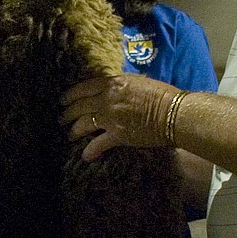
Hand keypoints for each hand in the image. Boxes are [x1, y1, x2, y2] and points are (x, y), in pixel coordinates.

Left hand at [61, 74, 177, 160]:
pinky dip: (90, 151)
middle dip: (67, 113)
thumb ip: (121, 85)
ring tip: (70, 135)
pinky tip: (86, 156)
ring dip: (74, 131)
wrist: (174, 112)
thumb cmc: (162, 95)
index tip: (63, 100)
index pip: (83, 87)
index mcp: (112, 83)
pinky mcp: (117, 135)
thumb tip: (113, 88)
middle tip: (62, 118)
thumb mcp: (137, 82)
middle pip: (79, 106)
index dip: (70, 95)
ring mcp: (110, 117)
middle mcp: (106, 99)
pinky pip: (98, 144)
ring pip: (83, 124)